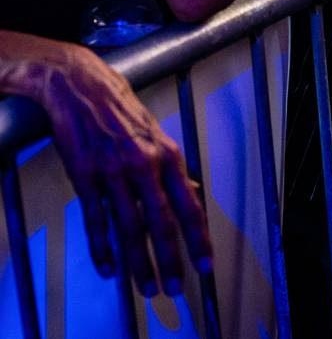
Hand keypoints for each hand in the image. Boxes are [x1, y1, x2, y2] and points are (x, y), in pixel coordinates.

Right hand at [33, 43, 210, 296]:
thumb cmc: (123, 111)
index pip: (189, 204)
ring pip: (130, 227)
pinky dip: (103, 247)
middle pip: (161, 222)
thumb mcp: (156, 135)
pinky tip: (109, 267)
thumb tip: (192, 195)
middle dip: (170, 259)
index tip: (205, 264)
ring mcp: (113, 172)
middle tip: (175, 287)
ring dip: (139, 262)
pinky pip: (97, 219)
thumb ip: (172, 169)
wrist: (83, 87)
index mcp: (167, 154)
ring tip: (146, 286)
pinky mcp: (85, 176)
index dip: (198, 238)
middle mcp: (144, 164)